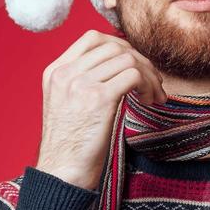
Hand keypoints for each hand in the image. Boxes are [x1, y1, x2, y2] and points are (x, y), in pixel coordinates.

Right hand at [35, 30, 166, 189]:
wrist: (62, 171)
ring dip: (149, 76)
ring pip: (128, 59)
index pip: (92, 39)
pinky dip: (148, 86)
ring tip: (154, 96)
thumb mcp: (69, 105)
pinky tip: (149, 102)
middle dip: (142, 62)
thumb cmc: (72, 145)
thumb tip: (122, 68)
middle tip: (154, 84)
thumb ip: (85, 83)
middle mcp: (66, 73)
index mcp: (56, 71)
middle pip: (115, 47)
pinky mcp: (98, 98)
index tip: (137, 66)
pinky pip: (133, 76)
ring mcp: (80, 84)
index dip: (122, 47)